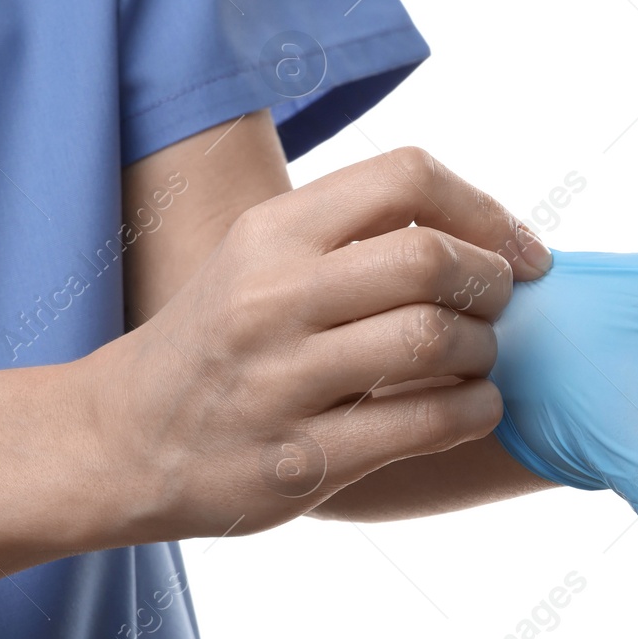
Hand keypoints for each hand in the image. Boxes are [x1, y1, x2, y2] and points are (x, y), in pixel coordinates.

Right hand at [89, 147, 550, 538]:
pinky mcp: (297, 461)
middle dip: (492, 282)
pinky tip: (472, 405)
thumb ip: (355, 233)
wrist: (118, 438)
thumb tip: (487, 230)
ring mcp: (280, 382)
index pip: (407, 177)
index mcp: (270, 232)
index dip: (486, 210)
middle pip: (431, 260)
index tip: (518, 251)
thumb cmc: (220, 338)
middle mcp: (270, 298)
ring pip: (434, 341)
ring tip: (476, 359)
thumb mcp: (262, 258)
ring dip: (485, 351)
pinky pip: (424, 423)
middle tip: (499, 305)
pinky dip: (475, 410)